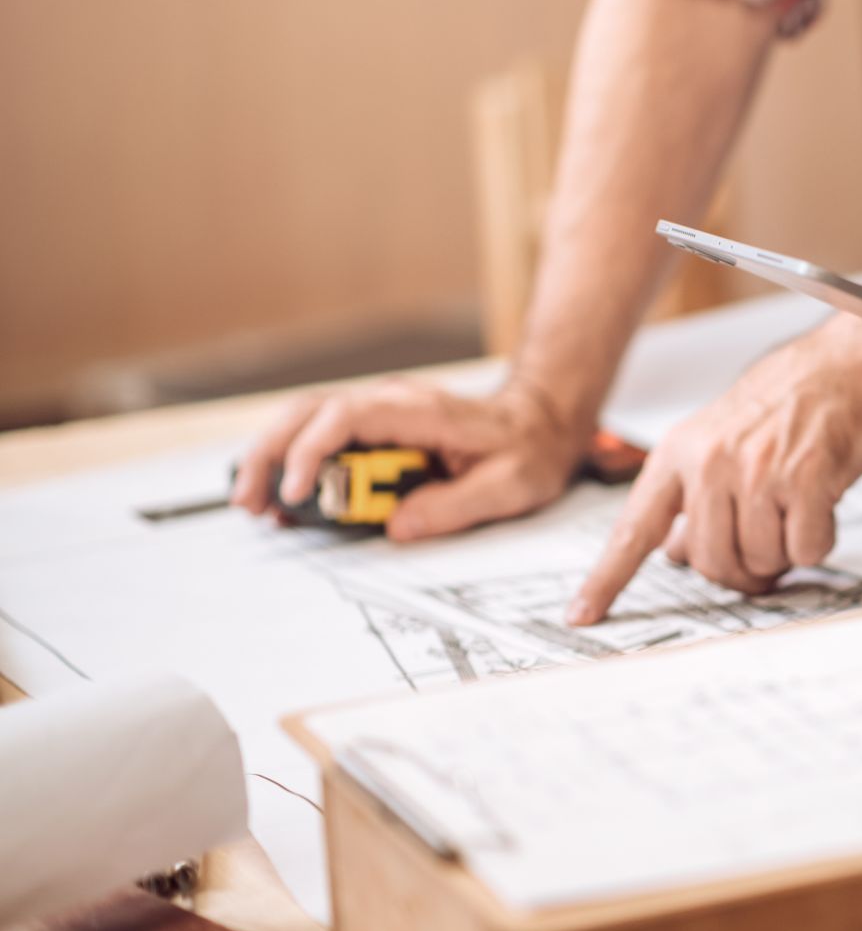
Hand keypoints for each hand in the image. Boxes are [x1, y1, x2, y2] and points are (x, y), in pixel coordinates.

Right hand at [231, 378, 583, 540]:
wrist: (544, 421)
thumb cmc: (529, 448)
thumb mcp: (509, 485)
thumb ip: (453, 505)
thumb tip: (397, 526)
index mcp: (421, 411)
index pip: (346, 416)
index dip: (312, 450)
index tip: (298, 492)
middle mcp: (393, 404)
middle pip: (309, 412)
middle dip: (270, 453)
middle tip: (249, 500)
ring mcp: (382, 414)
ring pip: (308, 422)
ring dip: (274, 459)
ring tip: (256, 505)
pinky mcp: (379, 431)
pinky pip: (326, 440)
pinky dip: (298, 466)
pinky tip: (288, 501)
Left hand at [566, 340, 861, 620]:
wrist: (846, 367)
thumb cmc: (788, 403)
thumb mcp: (719, 440)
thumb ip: (692, 497)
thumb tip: (674, 550)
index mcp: (680, 453)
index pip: (635, 528)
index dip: (607, 578)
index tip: (583, 614)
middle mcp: (711, 462)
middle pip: (709, 561)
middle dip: (741, 568)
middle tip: (767, 546)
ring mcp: (756, 471)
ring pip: (759, 560)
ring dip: (784, 551)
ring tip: (796, 510)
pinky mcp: (804, 480)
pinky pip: (804, 550)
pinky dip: (818, 541)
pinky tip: (821, 507)